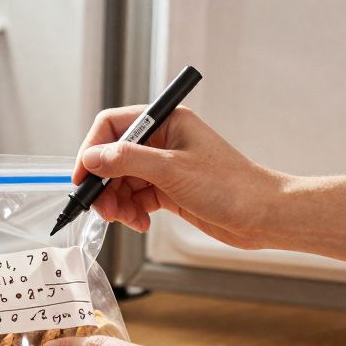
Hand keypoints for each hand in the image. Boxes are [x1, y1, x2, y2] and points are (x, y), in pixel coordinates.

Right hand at [75, 105, 284, 246]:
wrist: (263, 216)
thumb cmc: (230, 186)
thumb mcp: (172, 170)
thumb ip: (127, 160)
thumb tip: (92, 158)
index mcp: (167, 122)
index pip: (113, 125)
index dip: (93, 149)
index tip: (83, 176)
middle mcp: (163, 141)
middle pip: (114, 157)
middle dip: (105, 184)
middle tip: (102, 208)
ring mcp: (165, 167)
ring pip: (123, 181)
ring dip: (117, 202)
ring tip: (125, 219)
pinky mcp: (169, 190)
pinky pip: (136, 198)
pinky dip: (132, 212)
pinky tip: (141, 223)